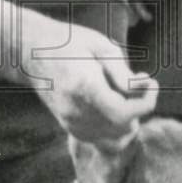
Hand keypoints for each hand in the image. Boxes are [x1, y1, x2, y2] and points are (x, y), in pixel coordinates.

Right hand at [0, 6, 156, 141]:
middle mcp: (75, 111)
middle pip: (122, 127)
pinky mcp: (69, 127)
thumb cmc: (68, 42)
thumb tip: (142, 88)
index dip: (146, 102)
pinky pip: (102, 139)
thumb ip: (122, 71)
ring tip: (126, 95)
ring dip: (129, 120)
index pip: (123, 113)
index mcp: (83, 87)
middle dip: (140, 108)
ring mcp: (70, 122)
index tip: (151, 82)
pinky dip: (115, 126)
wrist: (30, 52)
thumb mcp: (100, 46)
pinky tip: (113, 103)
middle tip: (139, 84)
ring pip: (114, 139)